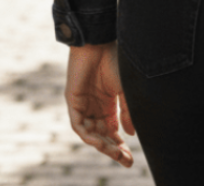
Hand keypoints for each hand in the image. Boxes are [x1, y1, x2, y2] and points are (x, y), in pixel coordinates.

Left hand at [64, 42, 134, 166]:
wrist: (99, 43)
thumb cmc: (114, 61)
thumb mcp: (124, 90)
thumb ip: (126, 111)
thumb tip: (130, 134)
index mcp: (108, 105)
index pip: (113, 132)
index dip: (120, 146)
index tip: (130, 159)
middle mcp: (95, 108)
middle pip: (102, 136)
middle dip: (113, 150)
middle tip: (125, 160)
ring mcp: (83, 106)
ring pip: (90, 134)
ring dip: (102, 145)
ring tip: (114, 153)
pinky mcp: (73, 102)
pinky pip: (79, 125)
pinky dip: (88, 135)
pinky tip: (99, 141)